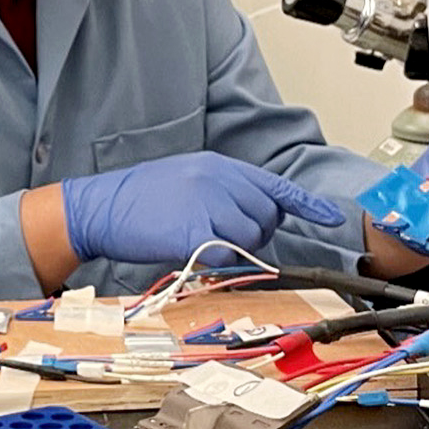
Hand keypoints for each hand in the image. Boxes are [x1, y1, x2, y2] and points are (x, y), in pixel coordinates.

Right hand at [60, 151, 345, 266]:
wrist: (98, 208)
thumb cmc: (136, 198)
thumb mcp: (184, 179)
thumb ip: (221, 191)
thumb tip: (252, 215)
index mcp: (217, 166)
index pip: (274, 184)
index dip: (306, 203)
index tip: (331, 216)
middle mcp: (217, 180)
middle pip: (267, 216)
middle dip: (255, 233)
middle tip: (224, 238)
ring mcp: (206, 204)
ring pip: (251, 238)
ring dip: (237, 249)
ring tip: (205, 244)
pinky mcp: (194, 232)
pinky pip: (227, 255)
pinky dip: (219, 262)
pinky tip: (196, 254)